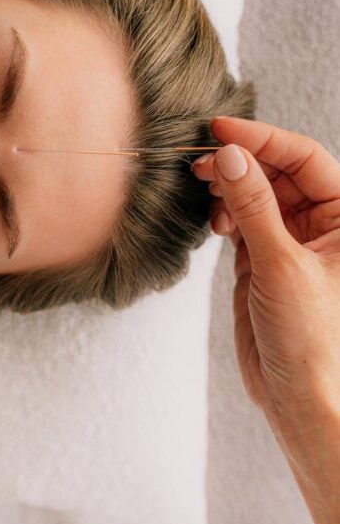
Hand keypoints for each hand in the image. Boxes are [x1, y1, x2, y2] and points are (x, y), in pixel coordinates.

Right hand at [191, 116, 339, 422]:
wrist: (296, 393)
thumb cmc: (312, 337)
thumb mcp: (280, 264)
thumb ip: (254, 207)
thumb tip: (230, 157)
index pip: (306, 159)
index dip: (263, 139)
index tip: (222, 130)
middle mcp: (321, 224)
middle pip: (277, 172)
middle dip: (240, 163)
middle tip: (203, 162)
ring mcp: (288, 240)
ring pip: (255, 193)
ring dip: (228, 187)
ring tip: (205, 189)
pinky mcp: (261, 258)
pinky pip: (240, 218)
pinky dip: (222, 212)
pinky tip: (213, 219)